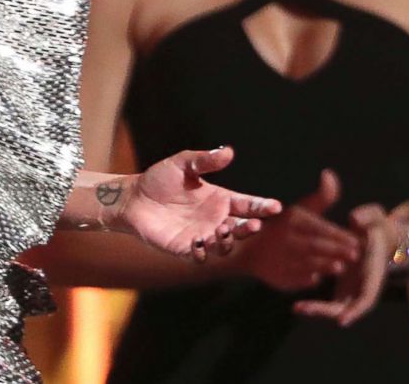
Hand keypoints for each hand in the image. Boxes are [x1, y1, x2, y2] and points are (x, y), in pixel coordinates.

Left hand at [114, 147, 281, 260]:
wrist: (133, 197)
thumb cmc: (159, 179)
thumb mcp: (183, 164)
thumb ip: (205, 160)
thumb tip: (229, 152)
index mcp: (219, 199)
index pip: (247, 205)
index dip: (262, 206)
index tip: (275, 207)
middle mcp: (214, 219)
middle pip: (241, 229)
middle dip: (250, 228)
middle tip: (254, 225)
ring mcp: (202, 235)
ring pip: (225, 246)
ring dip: (228, 241)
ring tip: (222, 230)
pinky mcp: (185, 248)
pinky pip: (200, 256)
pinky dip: (204, 252)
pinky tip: (200, 241)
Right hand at [233, 170, 361, 291]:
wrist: (250, 249)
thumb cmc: (284, 227)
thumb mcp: (301, 209)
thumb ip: (322, 196)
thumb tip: (329, 174)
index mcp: (292, 220)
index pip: (318, 227)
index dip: (338, 235)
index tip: (357, 241)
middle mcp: (284, 238)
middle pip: (313, 245)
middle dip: (336, 250)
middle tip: (355, 255)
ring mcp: (279, 258)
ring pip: (305, 262)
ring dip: (324, 265)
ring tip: (340, 267)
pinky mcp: (277, 276)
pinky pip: (294, 278)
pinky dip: (306, 279)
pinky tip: (319, 278)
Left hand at [293, 203, 393, 326]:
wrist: (375, 237)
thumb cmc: (375, 227)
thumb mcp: (375, 219)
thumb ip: (367, 218)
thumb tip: (354, 220)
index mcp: (373, 274)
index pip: (367, 297)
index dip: (356, 310)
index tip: (342, 320)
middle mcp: (363, 287)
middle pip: (347, 309)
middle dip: (327, 312)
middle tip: (304, 308)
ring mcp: (352, 291)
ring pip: (335, 309)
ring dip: (317, 310)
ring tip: (297, 307)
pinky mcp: (342, 289)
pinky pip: (328, 303)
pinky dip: (315, 304)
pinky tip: (297, 304)